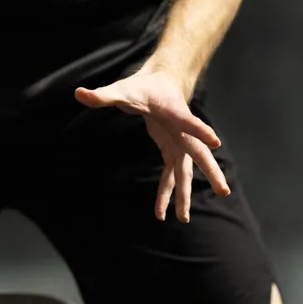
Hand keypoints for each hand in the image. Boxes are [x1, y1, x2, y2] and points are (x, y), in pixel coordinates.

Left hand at [74, 65, 229, 222]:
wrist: (160, 84)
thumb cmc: (143, 86)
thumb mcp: (122, 90)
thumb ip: (103, 95)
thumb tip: (79, 94)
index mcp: (175, 113)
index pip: (190, 121)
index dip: (201, 131)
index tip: (215, 143)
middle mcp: (183, 131)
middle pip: (199, 153)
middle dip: (211, 172)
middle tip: (223, 190)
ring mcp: (180, 143)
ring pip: (186, 171)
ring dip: (185, 194)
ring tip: (183, 219)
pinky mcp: (173, 151)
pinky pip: (172, 176)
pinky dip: (167, 193)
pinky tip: (161, 213)